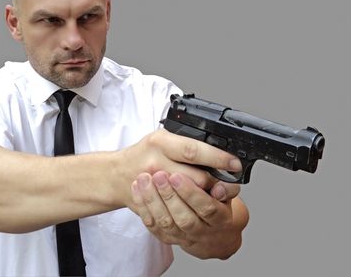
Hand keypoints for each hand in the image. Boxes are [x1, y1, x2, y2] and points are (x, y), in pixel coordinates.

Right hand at [120, 129, 241, 208]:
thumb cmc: (145, 153)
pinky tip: (199, 208)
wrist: (116, 175)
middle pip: (196, 177)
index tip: (234, 164)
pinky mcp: (150, 203)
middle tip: (229, 184)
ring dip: (207, 199)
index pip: (193, 150)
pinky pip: (176, 212)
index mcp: (160, 142)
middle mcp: (154, 163)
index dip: (217, 158)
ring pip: (188, 198)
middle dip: (217, 183)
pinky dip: (191, 212)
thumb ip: (187, 144)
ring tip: (217, 196)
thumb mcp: (164, 139)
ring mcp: (151, 186)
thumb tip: (219, 152)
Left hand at [131, 171, 248, 259]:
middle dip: (169, 196)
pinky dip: (143, 206)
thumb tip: (221, 187)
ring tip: (144, 179)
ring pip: (166, 223)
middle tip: (159, 175)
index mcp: (220, 220)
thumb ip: (226, 189)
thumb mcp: (230, 197)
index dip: (191, 193)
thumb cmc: (220, 207)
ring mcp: (184, 238)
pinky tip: (137, 188)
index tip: (178, 175)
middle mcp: (202, 232)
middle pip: (184, 218)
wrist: (216, 237)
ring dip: (152, 200)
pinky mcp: (168, 238)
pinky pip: (152, 225)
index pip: (206, 208)